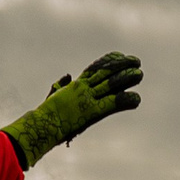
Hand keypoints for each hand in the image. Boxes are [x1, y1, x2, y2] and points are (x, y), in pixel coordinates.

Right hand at [4, 52, 141, 166]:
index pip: (95, 68)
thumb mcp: (53, 96)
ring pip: (110, 84)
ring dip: (126, 79)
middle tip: (136, 62)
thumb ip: (60, 85)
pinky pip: (112, 104)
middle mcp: (83, 88)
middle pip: (106, 73)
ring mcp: (87, 98)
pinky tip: (136, 99)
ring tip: (139, 74)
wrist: (40, 124)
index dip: (109, 61)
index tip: (120, 55)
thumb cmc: (44, 115)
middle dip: (122, 66)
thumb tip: (67, 76)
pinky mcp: (90, 111)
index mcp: (75, 85)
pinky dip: (125, 101)